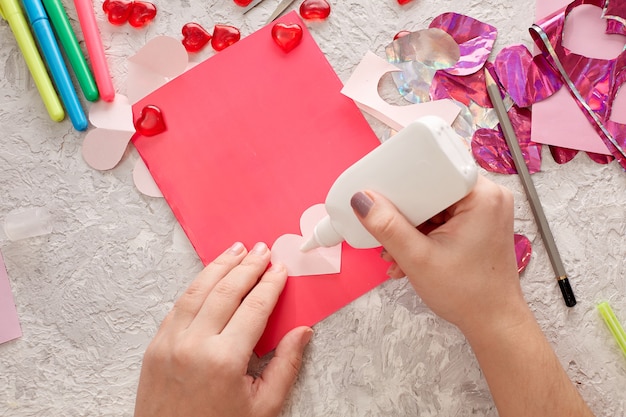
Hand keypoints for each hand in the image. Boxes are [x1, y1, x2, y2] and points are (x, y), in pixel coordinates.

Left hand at [134, 242, 312, 416]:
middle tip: (263, 250)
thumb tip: (302, 332)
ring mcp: (170, 343)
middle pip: (226, 291)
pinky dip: (196, 286)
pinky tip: (208, 276)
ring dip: (219, 266)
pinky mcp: (155, 347)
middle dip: (248, 267)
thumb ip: (286, 366)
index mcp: (224, 360)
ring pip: (197, 291)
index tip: (281, 270)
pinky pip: (178, 306)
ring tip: (236, 250)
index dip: (270, 285)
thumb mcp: (263, 407)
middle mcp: (194, 345)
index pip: (254, 308)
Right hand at [351, 175, 524, 334]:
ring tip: (395, 249)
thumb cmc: (471, 295)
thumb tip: (363, 200)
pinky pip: (441, 217)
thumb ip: (387, 227)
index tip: (382, 188)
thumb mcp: (418, 259)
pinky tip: (408, 253)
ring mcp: (483, 211)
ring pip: (433, 204)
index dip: (405, 178)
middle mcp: (487, 197)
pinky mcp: (477, 224)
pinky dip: (422, 233)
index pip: (435, 169)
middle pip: (431, 186)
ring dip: (410, 226)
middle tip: (385, 224)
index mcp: (483, 196)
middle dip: (404, 210)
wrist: (493, 323)